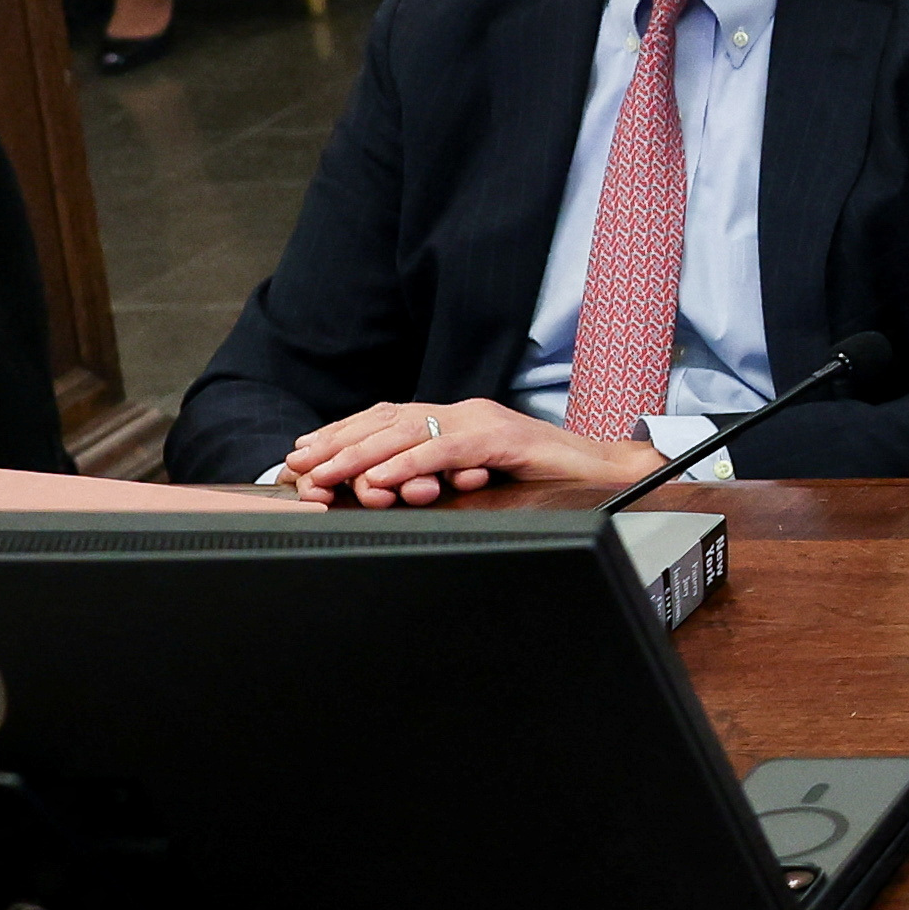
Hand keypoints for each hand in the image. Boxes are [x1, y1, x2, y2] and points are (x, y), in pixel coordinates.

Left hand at [267, 396, 672, 504]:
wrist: (611, 476)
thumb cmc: (550, 485)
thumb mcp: (484, 482)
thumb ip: (444, 482)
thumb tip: (391, 497)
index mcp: (458, 421)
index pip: (388, 419)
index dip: (342, 435)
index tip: (303, 455)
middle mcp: (465, 412)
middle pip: (387, 420)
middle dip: (337, 443)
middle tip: (297, 466)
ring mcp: (484, 421)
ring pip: (408, 430)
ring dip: (359, 454)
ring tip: (323, 474)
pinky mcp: (502, 438)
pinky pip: (445, 449)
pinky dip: (406, 463)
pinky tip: (379, 479)